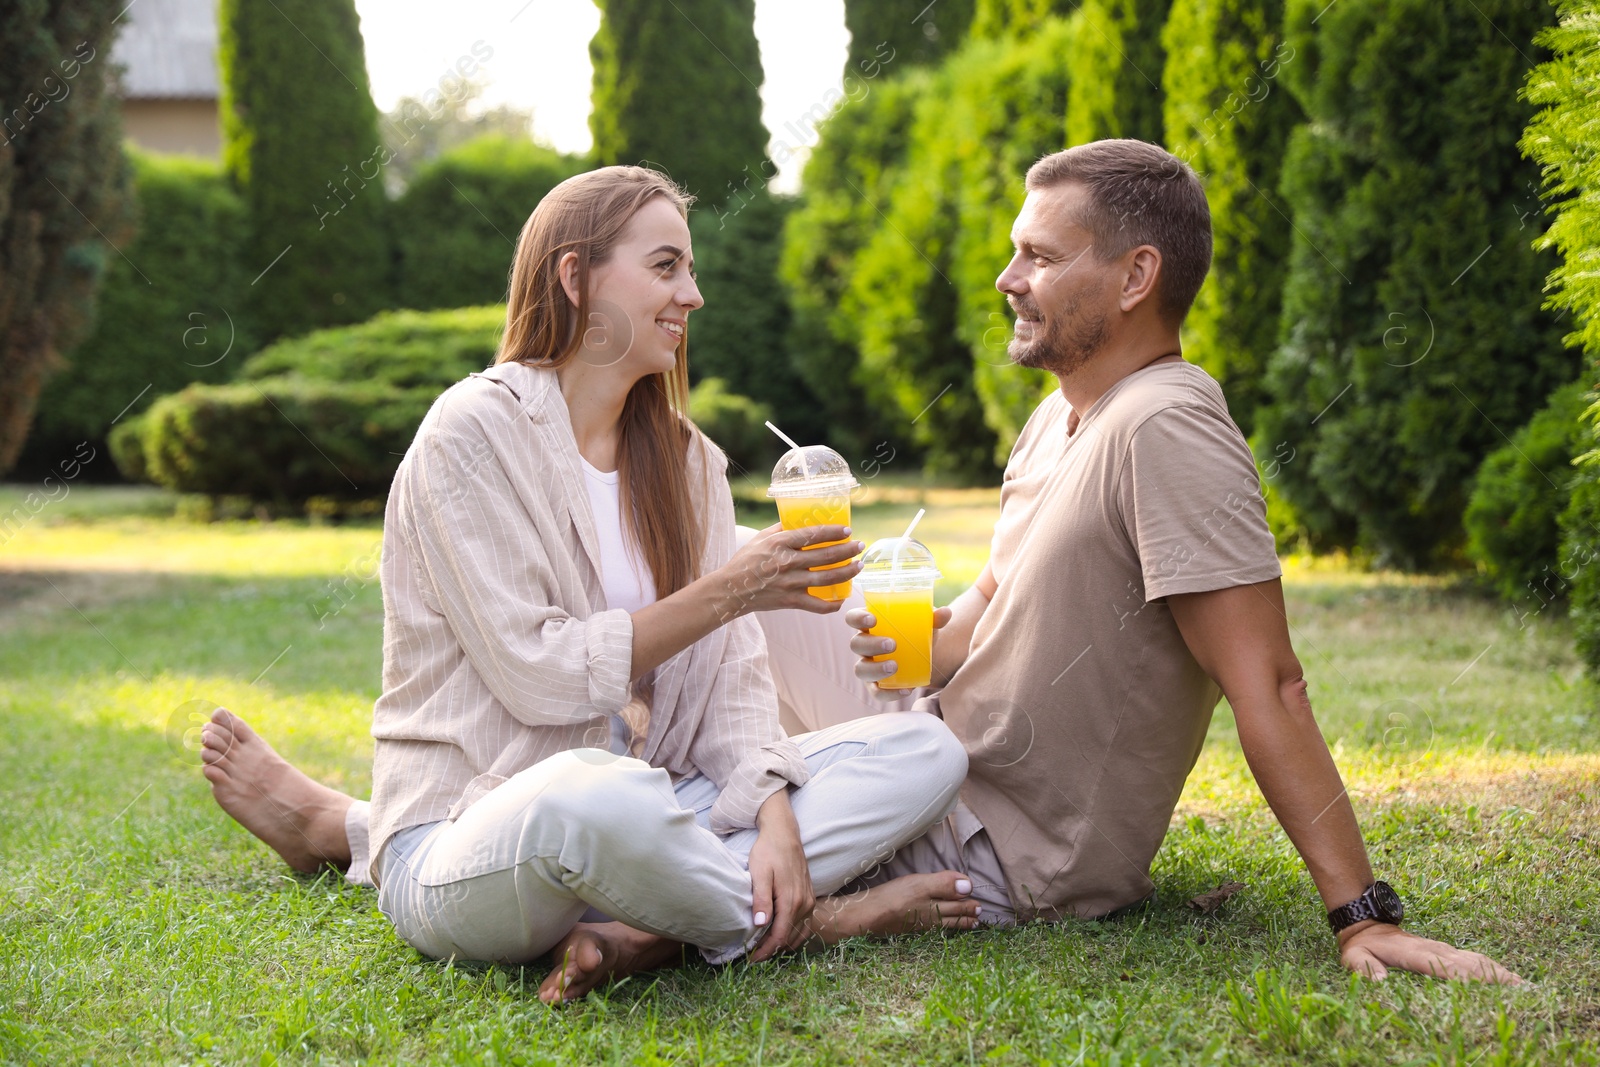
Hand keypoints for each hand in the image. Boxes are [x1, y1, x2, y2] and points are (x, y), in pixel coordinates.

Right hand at [714, 523, 862, 620]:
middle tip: (860, 547)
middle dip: (848, 551)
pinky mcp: (790, 601)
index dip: (834, 532)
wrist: (730, 590)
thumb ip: (781, 529)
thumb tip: (800, 518)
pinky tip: (842, 598)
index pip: (813, 534)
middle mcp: (787, 562)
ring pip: (827, 579)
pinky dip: (832, 604)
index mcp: (780, 543)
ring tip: (859, 566)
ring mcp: (790, 583)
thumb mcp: (761, 538)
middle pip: (826, 556)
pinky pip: (817, 605)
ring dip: (847, 572)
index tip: (848, 531)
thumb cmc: (745, 561)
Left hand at [745, 791, 814, 961]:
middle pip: (790, 938)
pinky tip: (781, 934)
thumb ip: (761, 899)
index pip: (780, 936)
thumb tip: (761, 924)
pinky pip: (804, 923)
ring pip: (799, 933)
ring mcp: (809, 900)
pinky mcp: (809, 896)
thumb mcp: (760, 873)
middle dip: (773, 950)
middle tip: (754, 956)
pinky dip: (794, 933)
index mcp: (791, 901)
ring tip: (765, 948)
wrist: (784, 833)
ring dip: (784, 943)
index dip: (766, 951)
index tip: (751, 959)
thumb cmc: (768, 851)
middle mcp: (804, 903)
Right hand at [845, 605, 952, 696]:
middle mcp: (864, 645)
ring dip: (875, 669)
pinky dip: (889, 693)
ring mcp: (868, 665)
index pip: (853, 618)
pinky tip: (906, 690)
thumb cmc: (916, 634)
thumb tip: (945, 613)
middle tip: (892, 644)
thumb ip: (934, 619)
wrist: (922, 657)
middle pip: (856, 644)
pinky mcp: (876, 685)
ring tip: (894, 667)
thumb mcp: (925, 625)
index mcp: (870, 624)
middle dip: (871, 644)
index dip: (858, 618)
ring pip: (861, 669)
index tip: (873, 619)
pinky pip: (876, 692)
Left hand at [1338, 922, 1522, 984]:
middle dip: (1493, 977)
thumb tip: (1380, 981)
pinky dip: (1494, 969)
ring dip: (1499, 973)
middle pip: (1469, 964)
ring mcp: (1443, 949)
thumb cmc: (1362, 947)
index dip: (1464, 976)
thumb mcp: (1354, 958)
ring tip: (1523, 987)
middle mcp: (1435, 950)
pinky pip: (1475, 960)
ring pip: (1476, 960)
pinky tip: (1510, 980)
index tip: (1485, 985)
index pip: (1443, 966)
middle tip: (1520, 991)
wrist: (1367, 925)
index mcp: (1414, 954)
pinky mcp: (1448, 952)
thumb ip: (1365, 969)